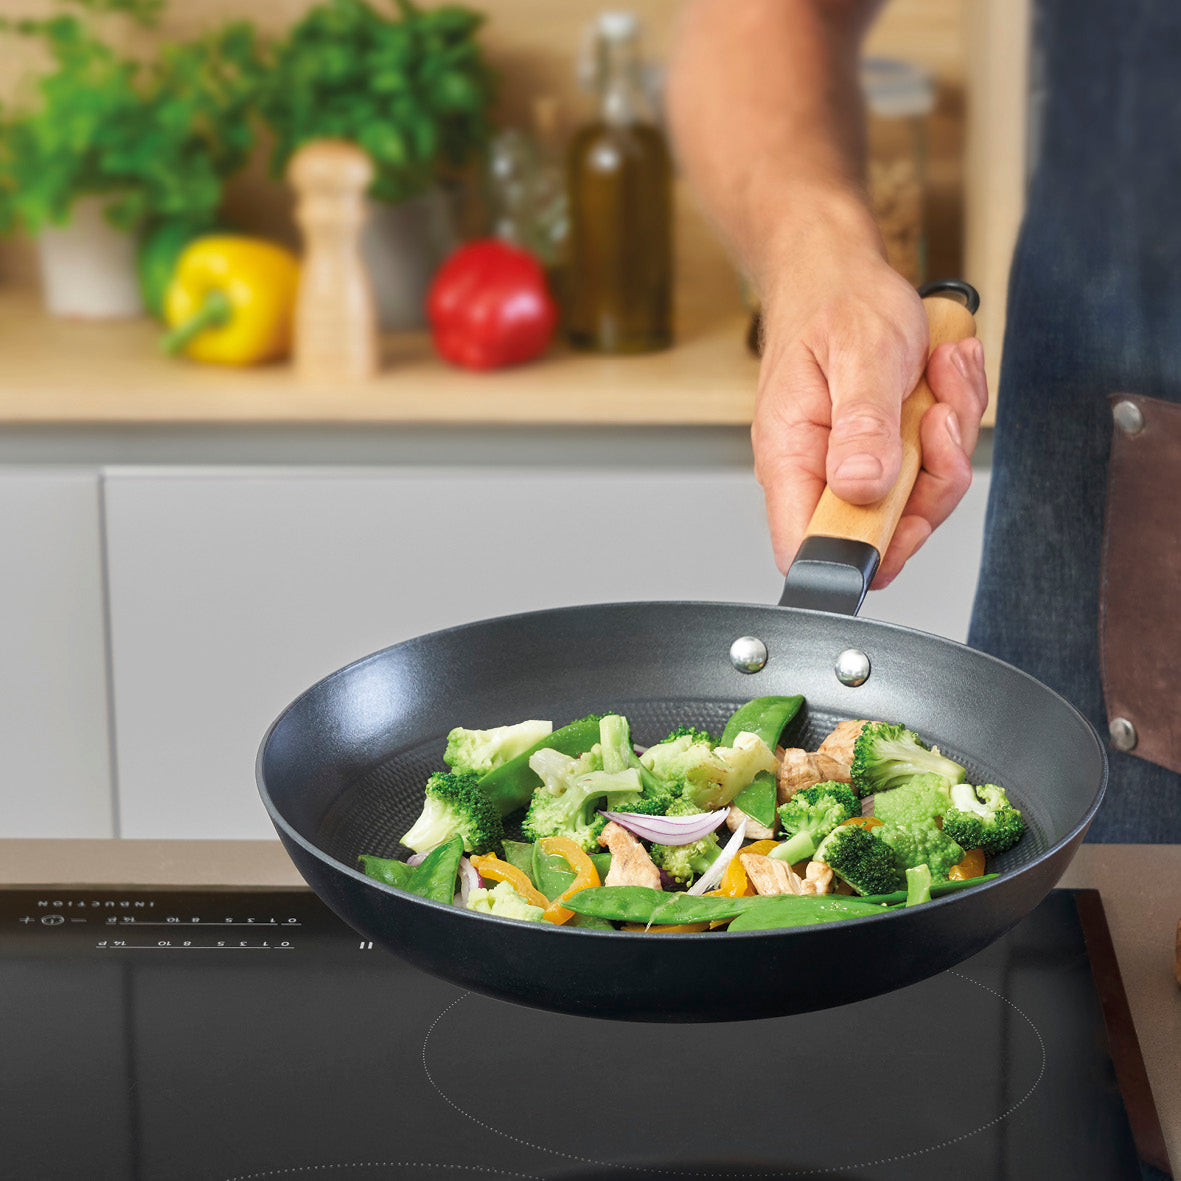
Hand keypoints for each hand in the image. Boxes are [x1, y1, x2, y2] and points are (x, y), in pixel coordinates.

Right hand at [752, 249, 988, 587]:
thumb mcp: (861, 355)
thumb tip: (862, 488)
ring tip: (939, 374)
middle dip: (932, 478)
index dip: (862, 551)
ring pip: (920, 498)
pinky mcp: (883, 453)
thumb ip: (862, 426)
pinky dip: (953, 418)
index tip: (906, 506)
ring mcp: (853, 465)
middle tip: (934, 415)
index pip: (808, 548)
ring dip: (949, 436)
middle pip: (884, 533)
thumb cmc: (835, 303)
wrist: (837, 270)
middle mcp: (818, 471)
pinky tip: (940, 375)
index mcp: (791, 457)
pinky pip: (934, 465)